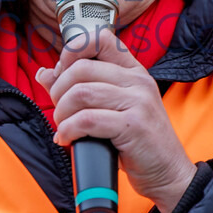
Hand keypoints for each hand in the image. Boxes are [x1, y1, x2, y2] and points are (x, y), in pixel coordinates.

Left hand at [35, 26, 196, 212]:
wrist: (168, 173)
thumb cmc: (137, 142)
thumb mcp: (111, 109)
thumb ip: (79, 88)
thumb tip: (43, 73)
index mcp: (133, 71)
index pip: (100, 38)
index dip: (72, 52)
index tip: (62, 75)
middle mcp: (138, 80)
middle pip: (81, 68)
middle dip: (59, 90)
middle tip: (60, 110)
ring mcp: (138, 101)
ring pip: (80, 93)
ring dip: (61, 113)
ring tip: (63, 127)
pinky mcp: (133, 125)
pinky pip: (87, 120)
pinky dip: (68, 130)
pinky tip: (67, 139)